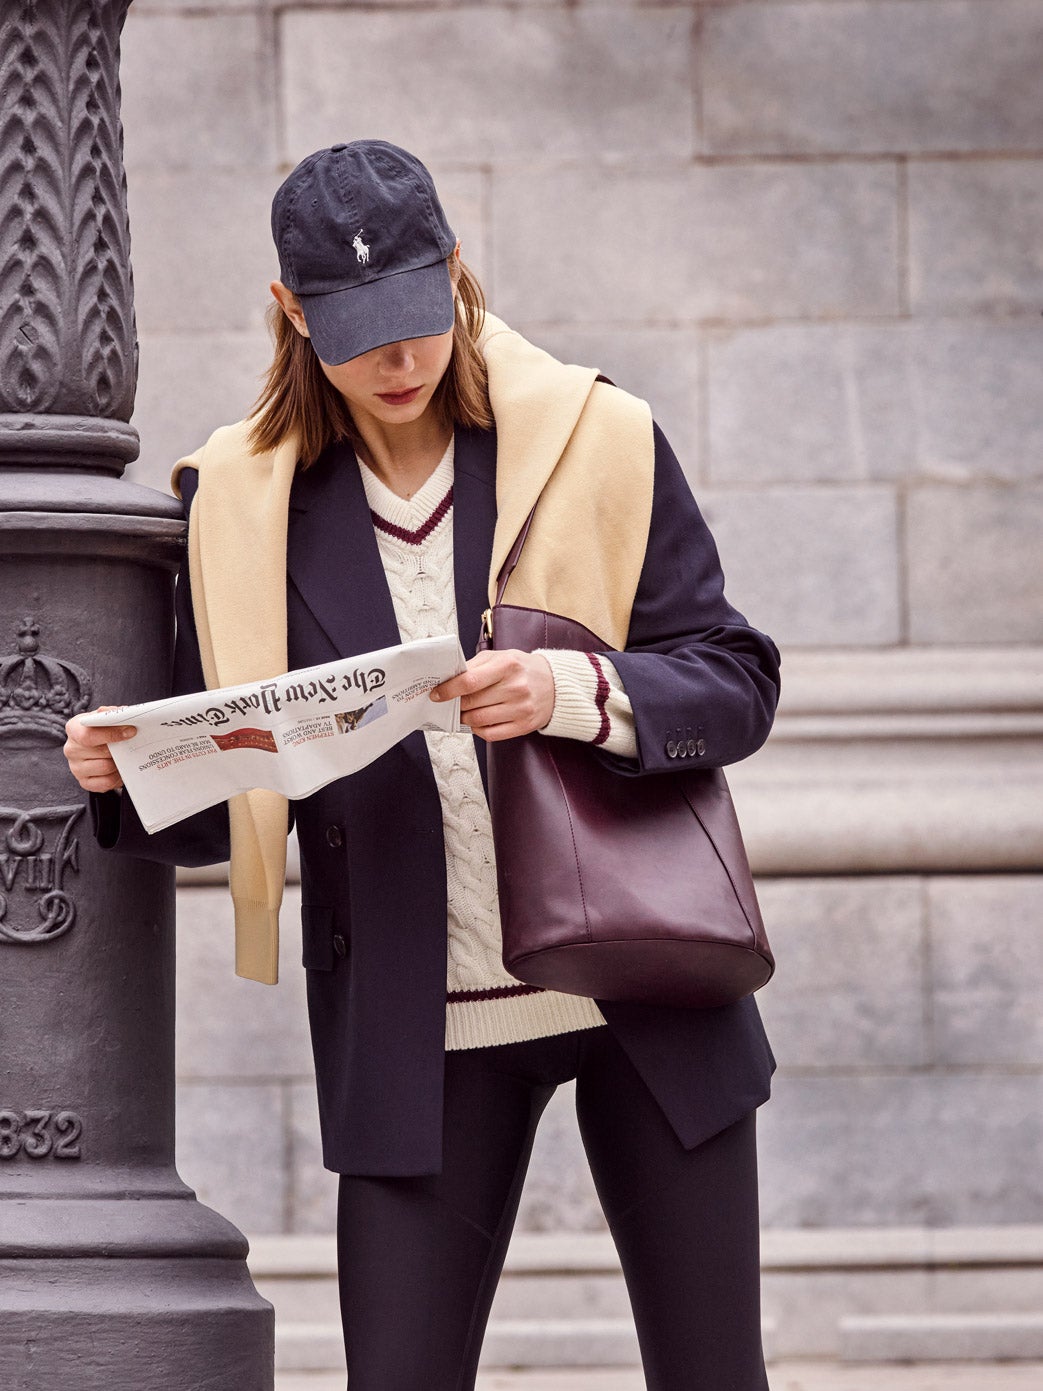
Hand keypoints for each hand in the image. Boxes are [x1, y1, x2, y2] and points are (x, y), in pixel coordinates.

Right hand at [62, 708, 137, 793]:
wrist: (96, 746)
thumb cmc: (101, 730)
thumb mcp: (103, 718)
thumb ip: (111, 713)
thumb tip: (122, 712)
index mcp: (74, 729)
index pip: (88, 735)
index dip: (111, 734)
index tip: (131, 731)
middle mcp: (71, 749)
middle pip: (100, 751)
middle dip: (120, 748)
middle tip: (132, 745)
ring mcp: (76, 768)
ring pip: (105, 767)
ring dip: (119, 763)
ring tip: (125, 756)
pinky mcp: (84, 782)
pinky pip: (105, 783)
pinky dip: (116, 777)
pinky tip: (119, 769)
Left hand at [430, 650, 553, 741]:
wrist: (555, 685)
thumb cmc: (523, 669)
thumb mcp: (501, 657)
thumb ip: (475, 665)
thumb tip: (449, 679)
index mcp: (508, 665)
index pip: (470, 681)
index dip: (448, 690)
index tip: (436, 694)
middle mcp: (516, 687)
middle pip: (471, 702)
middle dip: (455, 704)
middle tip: (450, 703)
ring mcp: (521, 709)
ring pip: (478, 720)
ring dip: (464, 718)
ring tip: (463, 712)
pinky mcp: (524, 726)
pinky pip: (491, 734)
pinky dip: (478, 730)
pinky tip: (477, 721)